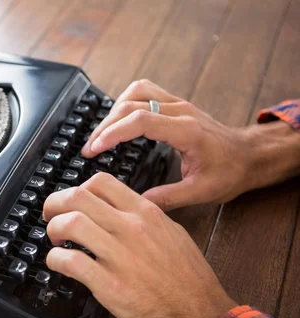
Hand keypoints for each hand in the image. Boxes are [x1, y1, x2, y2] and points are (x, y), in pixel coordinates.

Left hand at [43, 173, 236, 317]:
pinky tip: (57, 263)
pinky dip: (54, 259)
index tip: (71, 202)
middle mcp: (132, 228)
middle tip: (50, 216)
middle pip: (77, 197)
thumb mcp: (173, 234)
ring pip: (70, 224)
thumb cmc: (190, 280)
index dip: (77, 189)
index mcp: (147, 213)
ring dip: (53, 229)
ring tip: (56, 240)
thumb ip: (145, 218)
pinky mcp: (110, 285)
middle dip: (54, 204)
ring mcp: (120, 256)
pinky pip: (70, 261)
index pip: (101, 182)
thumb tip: (118, 210)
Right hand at [81, 79, 299, 210]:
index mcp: (187, 131)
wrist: (251, 155)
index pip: (141, 120)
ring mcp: (178, 104)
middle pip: (132, 103)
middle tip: (90, 148)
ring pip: (136, 91)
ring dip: (114, 110)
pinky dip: (125, 103)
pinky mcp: (175, 104)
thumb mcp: (202, 192)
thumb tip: (136, 203)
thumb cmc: (230, 172)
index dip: (113, 132)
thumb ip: (168, 198)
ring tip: (102, 134)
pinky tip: (118, 121)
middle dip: (105, 125)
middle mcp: (181, 111)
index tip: (95, 149)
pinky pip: (144, 91)